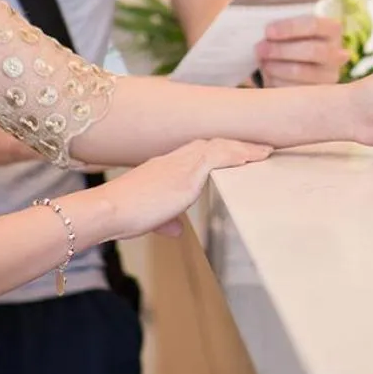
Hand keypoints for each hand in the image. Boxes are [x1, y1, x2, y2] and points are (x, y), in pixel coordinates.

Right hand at [92, 138, 272, 239]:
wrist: (108, 210)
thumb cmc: (122, 215)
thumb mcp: (150, 219)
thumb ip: (166, 221)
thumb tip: (177, 229)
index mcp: (165, 167)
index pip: (199, 152)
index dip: (220, 150)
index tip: (237, 152)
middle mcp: (174, 160)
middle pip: (213, 144)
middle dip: (237, 145)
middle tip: (259, 148)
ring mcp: (181, 164)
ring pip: (219, 147)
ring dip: (243, 149)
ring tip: (264, 152)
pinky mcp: (186, 173)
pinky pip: (218, 156)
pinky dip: (237, 155)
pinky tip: (252, 158)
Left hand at [257, 16, 345, 87]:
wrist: (297, 66)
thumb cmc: (292, 42)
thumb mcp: (292, 31)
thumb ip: (282, 29)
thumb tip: (266, 34)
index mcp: (332, 30)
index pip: (314, 25)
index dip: (289, 28)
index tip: (268, 31)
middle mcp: (337, 54)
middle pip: (312, 50)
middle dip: (282, 50)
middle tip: (260, 48)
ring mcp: (329, 76)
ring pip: (301, 71)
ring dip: (276, 67)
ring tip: (263, 63)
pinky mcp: (317, 94)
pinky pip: (294, 89)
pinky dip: (276, 81)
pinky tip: (269, 76)